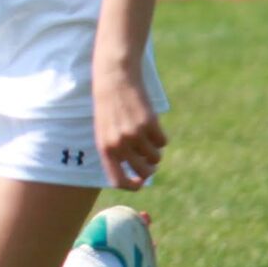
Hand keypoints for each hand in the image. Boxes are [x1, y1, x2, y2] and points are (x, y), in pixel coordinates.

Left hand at [93, 61, 167, 190]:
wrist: (114, 80)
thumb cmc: (108, 109)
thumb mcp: (104, 132)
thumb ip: (116, 153)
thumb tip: (139, 176)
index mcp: (104, 149)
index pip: (118, 180)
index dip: (132, 186)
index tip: (140, 182)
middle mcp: (119, 144)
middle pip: (144, 172)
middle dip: (150, 169)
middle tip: (150, 160)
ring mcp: (134, 134)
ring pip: (155, 157)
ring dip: (155, 151)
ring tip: (146, 136)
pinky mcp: (149, 124)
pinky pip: (163, 142)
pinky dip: (161, 137)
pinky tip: (151, 125)